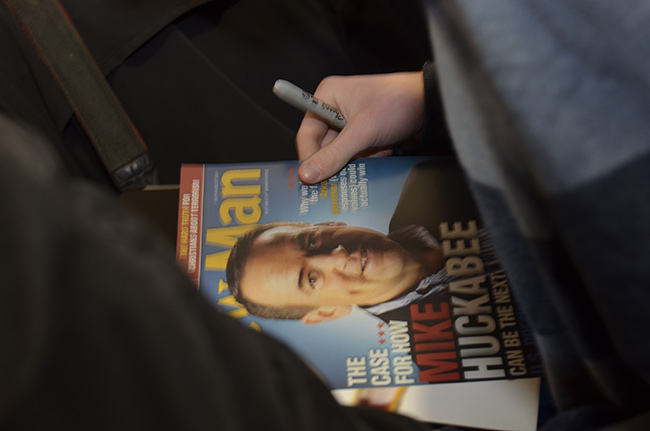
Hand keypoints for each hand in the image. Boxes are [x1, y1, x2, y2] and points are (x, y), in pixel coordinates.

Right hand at [296, 72, 424, 183]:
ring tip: (373, 152)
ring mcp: (350, 121)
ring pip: (341, 153)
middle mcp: (335, 107)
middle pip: (323, 146)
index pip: (306, 134)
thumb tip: (306, 175)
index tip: (313, 179)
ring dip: (356, 159)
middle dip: (339, 159)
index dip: (309, 158)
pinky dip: (367, 157)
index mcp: (327, 96)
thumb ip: (333, 155)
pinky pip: (355, 154)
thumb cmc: (398, 104)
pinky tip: (382, 150)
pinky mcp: (364, 133)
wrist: (431, 105)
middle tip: (349, 170)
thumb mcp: (362, 132)